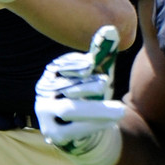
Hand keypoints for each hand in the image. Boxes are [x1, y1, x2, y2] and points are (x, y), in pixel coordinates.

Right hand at [35, 25, 125, 164]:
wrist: (84, 131)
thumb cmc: (92, 96)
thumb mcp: (99, 75)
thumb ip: (102, 56)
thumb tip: (111, 29)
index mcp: (53, 73)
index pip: (63, 67)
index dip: (78, 66)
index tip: (94, 65)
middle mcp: (44, 92)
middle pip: (66, 88)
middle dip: (88, 86)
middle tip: (107, 84)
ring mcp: (45, 114)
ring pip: (69, 109)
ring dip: (96, 109)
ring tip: (120, 110)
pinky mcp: (53, 134)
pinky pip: (73, 130)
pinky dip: (94, 125)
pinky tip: (112, 122)